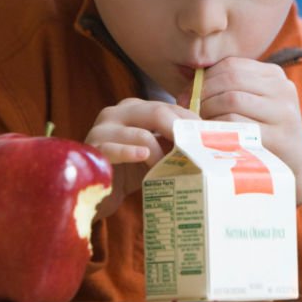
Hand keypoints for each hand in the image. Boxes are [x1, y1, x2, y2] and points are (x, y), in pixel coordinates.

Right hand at [85, 98, 199, 220]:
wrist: (97, 194)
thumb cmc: (129, 172)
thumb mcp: (155, 153)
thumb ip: (172, 142)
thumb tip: (206, 141)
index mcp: (134, 108)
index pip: (168, 107)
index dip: (190, 121)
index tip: (208, 137)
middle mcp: (117, 113)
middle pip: (156, 112)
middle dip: (180, 131)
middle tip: (198, 149)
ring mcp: (102, 129)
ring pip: (140, 133)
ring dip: (161, 152)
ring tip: (173, 167)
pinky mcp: (93, 149)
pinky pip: (114, 148)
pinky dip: (131, 153)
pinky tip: (143, 157)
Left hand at [181, 57, 301, 203]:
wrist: (294, 164)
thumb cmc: (264, 131)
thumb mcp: (255, 103)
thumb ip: (230, 89)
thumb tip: (190, 87)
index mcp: (274, 75)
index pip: (232, 65)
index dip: (204, 78)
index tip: (186, 95)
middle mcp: (282, 89)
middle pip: (231, 80)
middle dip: (203, 93)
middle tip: (186, 108)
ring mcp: (283, 113)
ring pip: (232, 99)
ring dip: (207, 110)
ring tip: (198, 122)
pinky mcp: (278, 136)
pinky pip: (236, 125)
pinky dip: (216, 127)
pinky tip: (208, 134)